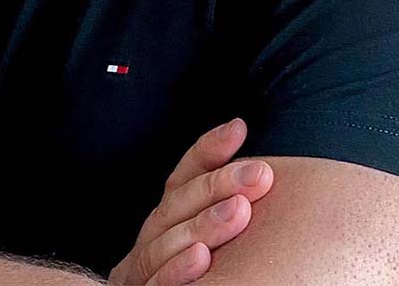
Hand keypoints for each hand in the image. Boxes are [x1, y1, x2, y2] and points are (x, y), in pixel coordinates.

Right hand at [107, 118, 273, 284]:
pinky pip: (152, 284)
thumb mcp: (205, 238)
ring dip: (203, 224)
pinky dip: (175, 272)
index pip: (181, 178)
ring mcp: (138, 273)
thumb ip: (218, 209)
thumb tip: (250, 149)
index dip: (207, 151)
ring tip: (239, 211)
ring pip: (163, 241)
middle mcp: (148, 242)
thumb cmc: (196, 280)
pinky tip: (201, 258)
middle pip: (176, 205)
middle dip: (218, 185)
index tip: (239, 128)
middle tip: (259, 174)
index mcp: (164, 223)